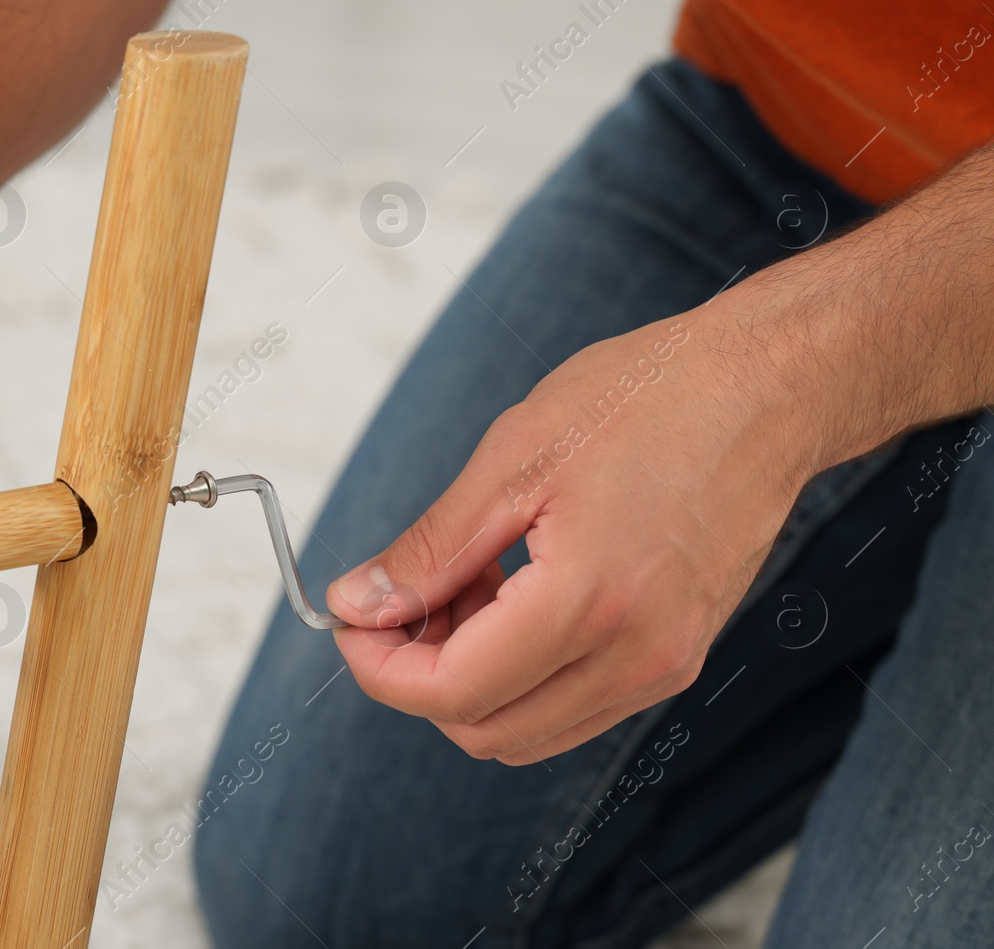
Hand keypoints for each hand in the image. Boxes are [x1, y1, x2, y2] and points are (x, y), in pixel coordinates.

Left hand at [325, 311, 815, 763]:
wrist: (768, 389)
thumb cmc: (647, 399)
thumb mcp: (513, 457)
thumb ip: (429, 549)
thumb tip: (354, 606)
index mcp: (590, 604)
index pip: (453, 692)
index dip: (380, 668)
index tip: (350, 619)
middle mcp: (637, 657)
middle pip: (485, 730)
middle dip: (419, 675)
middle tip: (405, 592)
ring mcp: (664, 666)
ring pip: (526, 728)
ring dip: (470, 676)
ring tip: (463, 581)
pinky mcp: (676, 658)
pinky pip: (572, 704)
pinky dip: (520, 671)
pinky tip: (510, 592)